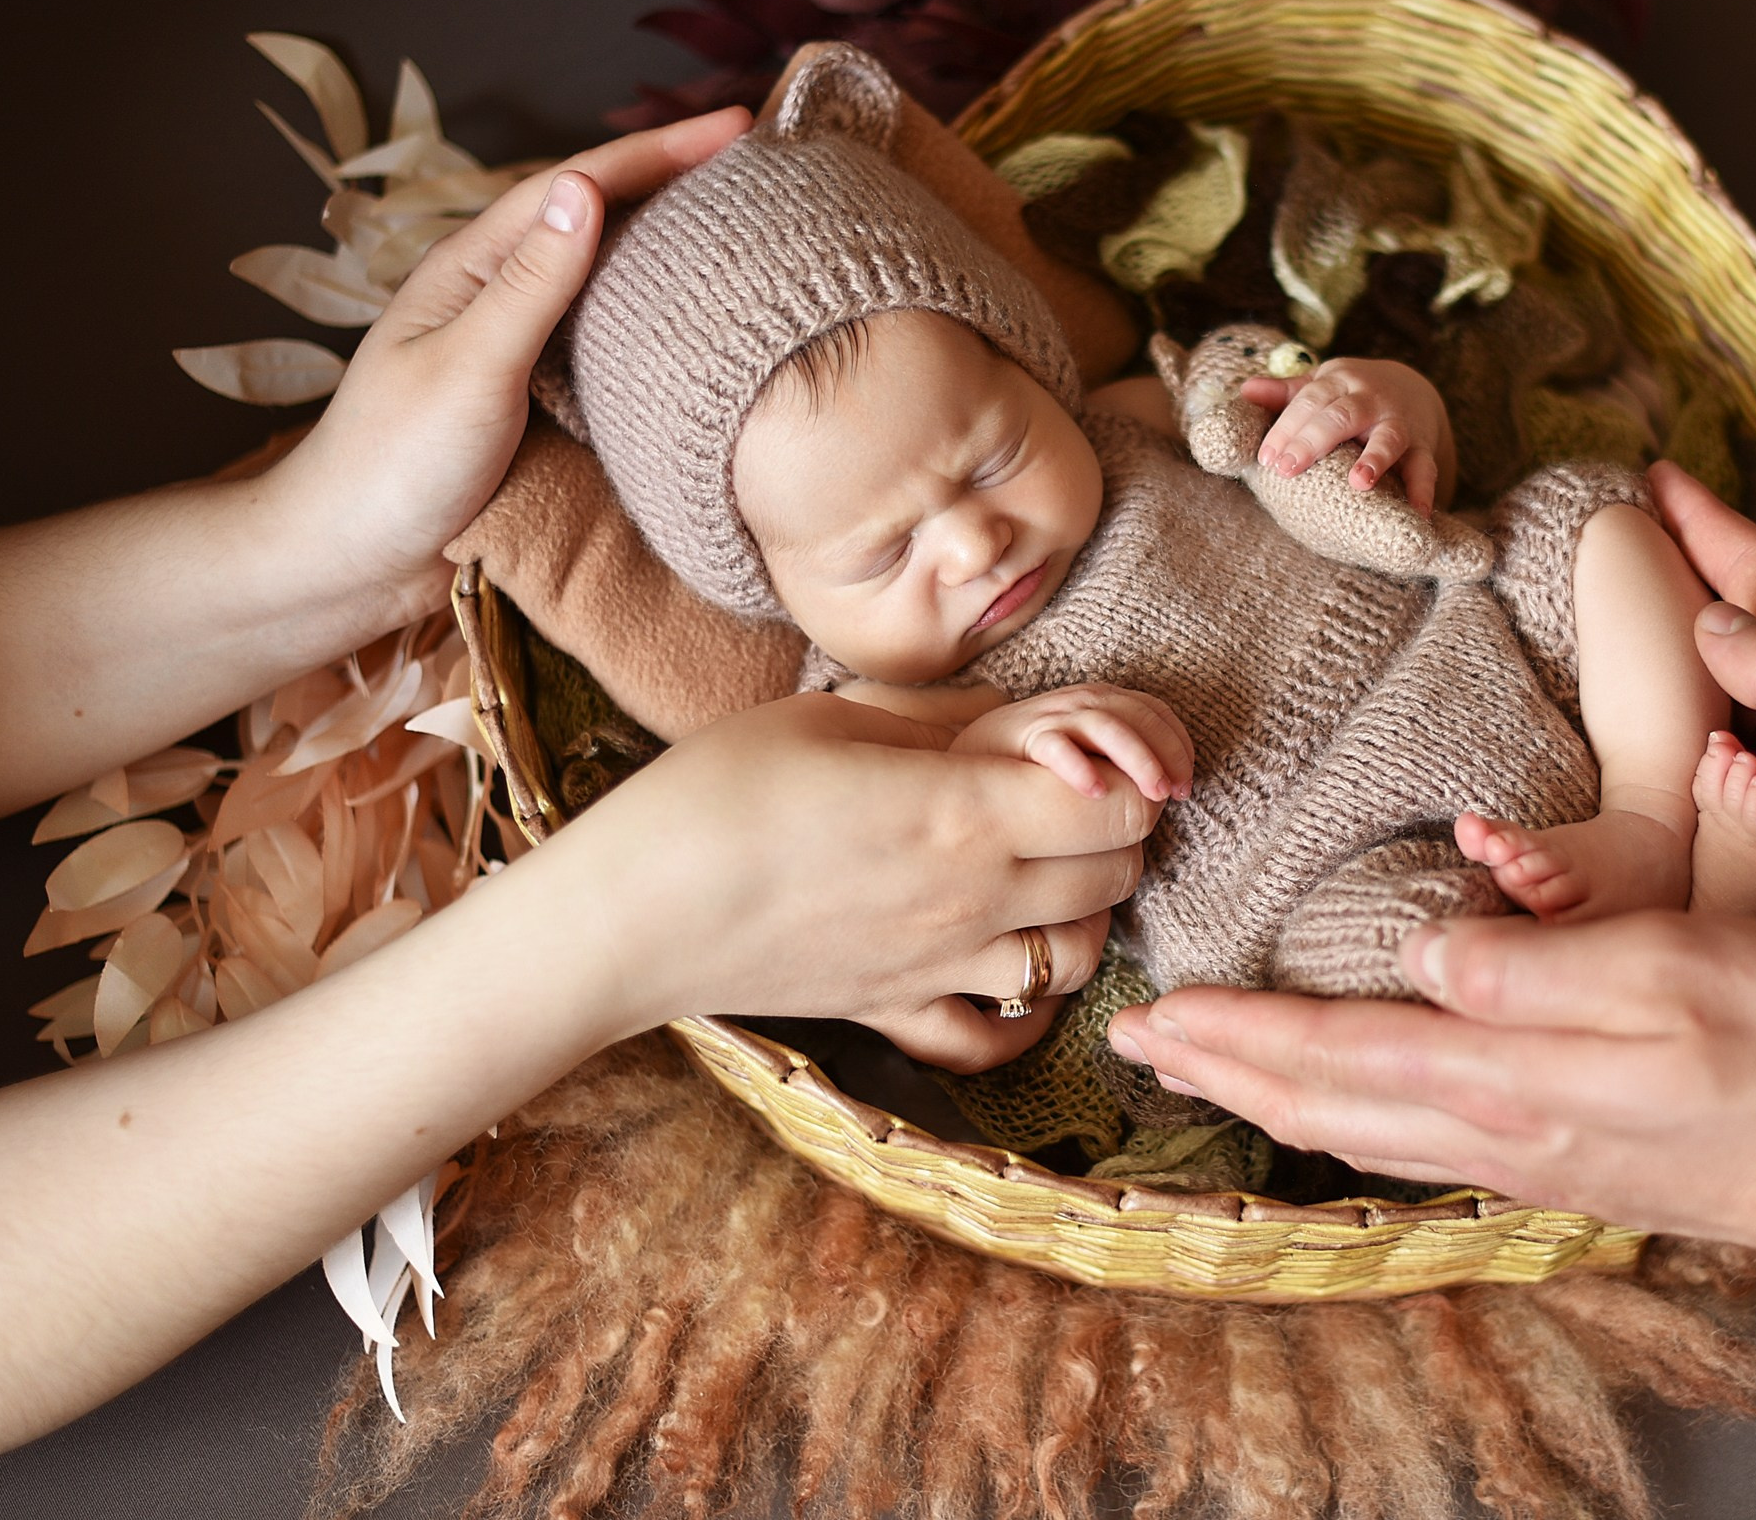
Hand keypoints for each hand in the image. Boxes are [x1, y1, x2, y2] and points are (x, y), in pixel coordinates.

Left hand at [258, 107, 753, 624]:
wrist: (350, 565)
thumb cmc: (393, 466)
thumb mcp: (468, 367)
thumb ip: (529, 284)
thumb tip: (584, 188)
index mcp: (472, 270)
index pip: (579, 186)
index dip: (659, 151)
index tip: (739, 126)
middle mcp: (497, 298)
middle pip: (599, 219)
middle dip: (675, 182)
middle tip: (759, 165)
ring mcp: (517, 351)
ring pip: (606, 279)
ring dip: (671, 247)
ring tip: (744, 230)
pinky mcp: (535, 404)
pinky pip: (608, 343)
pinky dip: (659, 320)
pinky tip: (698, 328)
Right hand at [551, 690, 1162, 1070]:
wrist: (627, 915)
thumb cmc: (714, 794)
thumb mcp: (828, 717)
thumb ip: (936, 721)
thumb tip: (1003, 718)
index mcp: (965, 813)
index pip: (1120, 805)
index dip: (1128, 771)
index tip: (1090, 747)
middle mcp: (974, 901)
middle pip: (1118, 876)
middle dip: (1113, 831)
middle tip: (1065, 793)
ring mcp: (939, 968)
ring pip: (1078, 960)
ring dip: (1081, 913)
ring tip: (1040, 871)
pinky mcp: (894, 1013)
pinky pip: (994, 1037)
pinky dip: (1020, 1013)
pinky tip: (1003, 965)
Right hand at [951, 682, 1193, 803]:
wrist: (967, 758)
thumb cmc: (1037, 768)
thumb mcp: (1087, 761)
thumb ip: (1120, 767)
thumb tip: (1164, 799)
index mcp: (1102, 704)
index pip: (1155, 711)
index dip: (1178, 745)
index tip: (1185, 787)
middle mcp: (1080, 702)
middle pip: (1139, 715)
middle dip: (1166, 754)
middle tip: (1174, 795)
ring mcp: (1051, 716)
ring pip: (1107, 725)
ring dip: (1138, 759)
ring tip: (1153, 796)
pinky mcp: (1020, 736)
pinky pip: (1054, 744)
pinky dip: (1077, 766)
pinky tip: (1094, 792)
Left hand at [1107, 912, 1755, 1268]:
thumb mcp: (1667, 966)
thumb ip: (1528, 965)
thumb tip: (1418, 952)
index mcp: (1507, 1074)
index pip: (1332, 1053)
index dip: (1233, 1033)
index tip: (1150, 1014)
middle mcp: (1497, 1132)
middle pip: (1322, 1106)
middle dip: (1223, 1070)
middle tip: (1141, 1046)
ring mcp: (1529, 1162)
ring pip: (1359, 1134)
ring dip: (1272, 1099)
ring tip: (1212, 1071)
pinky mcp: (1565, 1170)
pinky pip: (1413, 1148)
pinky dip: (1346, 1123)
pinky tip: (1344, 1111)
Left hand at [1245, 356, 1454, 515]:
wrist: (1414, 391)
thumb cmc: (1353, 395)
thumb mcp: (1323, 386)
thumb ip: (1287, 393)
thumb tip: (1246, 391)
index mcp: (1339, 382)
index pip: (1309, 402)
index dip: (1287, 428)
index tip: (1266, 458)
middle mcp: (1371, 398)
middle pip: (1342, 416)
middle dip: (1314, 441)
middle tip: (1288, 469)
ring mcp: (1399, 423)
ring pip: (1388, 439)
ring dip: (1375, 459)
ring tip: (1359, 483)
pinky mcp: (1422, 447)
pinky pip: (1424, 469)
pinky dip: (1423, 491)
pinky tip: (1417, 514)